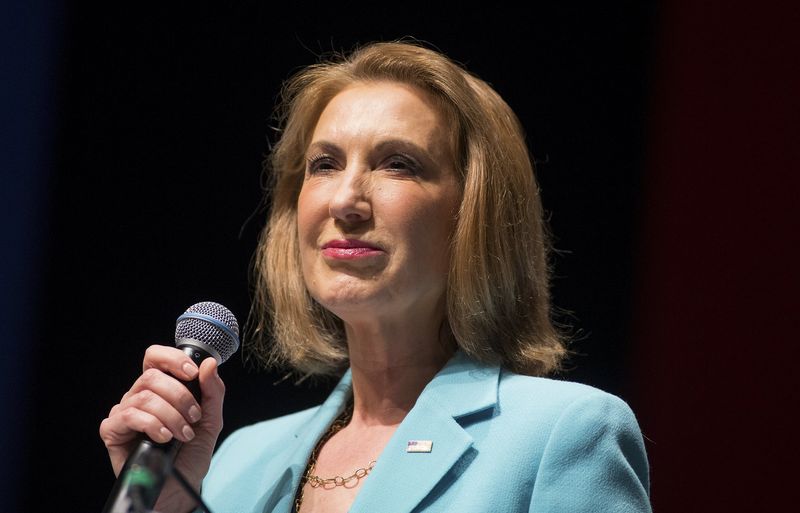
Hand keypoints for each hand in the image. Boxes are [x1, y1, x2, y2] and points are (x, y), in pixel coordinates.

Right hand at [99, 344, 225, 511]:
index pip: (155, 358)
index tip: (192, 373)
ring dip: (170, 415)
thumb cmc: (191, 453)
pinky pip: (128, 416)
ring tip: (183, 434)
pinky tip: (164, 437)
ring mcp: (124, 413)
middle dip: (179, 396)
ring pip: (144, 397)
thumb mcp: (210, 420)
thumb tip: (209, 363)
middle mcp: (139, 396)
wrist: (181, 485)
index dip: (172, 359)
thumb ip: (212, 391)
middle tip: (193, 417)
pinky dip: (151, 424)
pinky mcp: (113, 431)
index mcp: (160, 388)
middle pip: (151, 376)